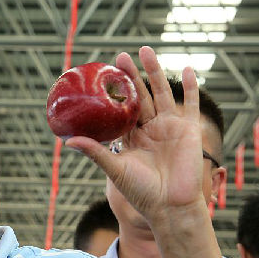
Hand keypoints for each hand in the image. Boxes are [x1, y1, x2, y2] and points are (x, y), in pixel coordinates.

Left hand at [65, 46, 205, 226]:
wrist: (170, 206)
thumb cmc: (141, 192)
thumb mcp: (115, 169)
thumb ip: (95, 152)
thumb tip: (67, 141)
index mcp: (132, 138)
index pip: (122, 109)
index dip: (114, 93)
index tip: (103, 75)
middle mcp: (151, 129)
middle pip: (141, 96)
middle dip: (131, 76)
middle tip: (120, 57)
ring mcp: (170, 127)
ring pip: (162, 93)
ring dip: (155, 71)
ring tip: (146, 51)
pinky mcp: (188, 130)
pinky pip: (191, 104)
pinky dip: (190, 87)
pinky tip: (185, 69)